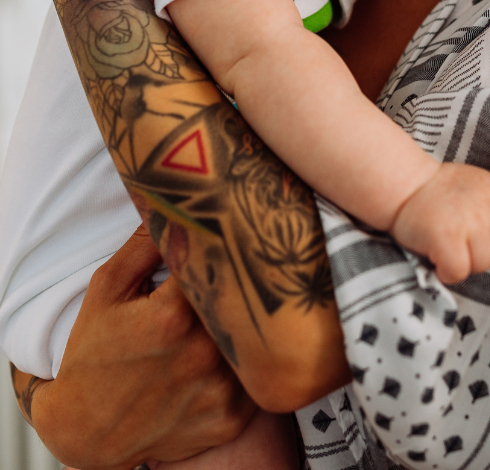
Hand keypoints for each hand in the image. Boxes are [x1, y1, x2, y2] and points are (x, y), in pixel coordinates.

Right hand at [22, 226, 255, 469]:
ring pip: (260, 339)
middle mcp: (203, 352)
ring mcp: (220, 390)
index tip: (236, 238)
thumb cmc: (95, 355)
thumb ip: (144, 243)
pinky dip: (253, 367)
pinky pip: (261, 381)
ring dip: (254, 326)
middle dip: (247, 284)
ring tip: (248, 313)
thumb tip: (176, 200)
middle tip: (247, 273)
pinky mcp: (232, 419)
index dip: (231, 248)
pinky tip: (236, 357)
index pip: (224, 261)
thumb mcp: (107, 290)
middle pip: (248, 299)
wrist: (85, 433)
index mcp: (173, 315)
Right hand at [390, 163, 489, 283]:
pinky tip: (437, 260)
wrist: (404, 185)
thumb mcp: (476, 185)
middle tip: (459, 243)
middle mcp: (488, 207)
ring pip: (483, 264)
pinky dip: (447, 273)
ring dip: (465, 264)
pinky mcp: (448, 238)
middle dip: (481, 252)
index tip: (477, 234)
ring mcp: (470, 223)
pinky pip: (459, 271)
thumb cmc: (437, 190)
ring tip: (448, 249)